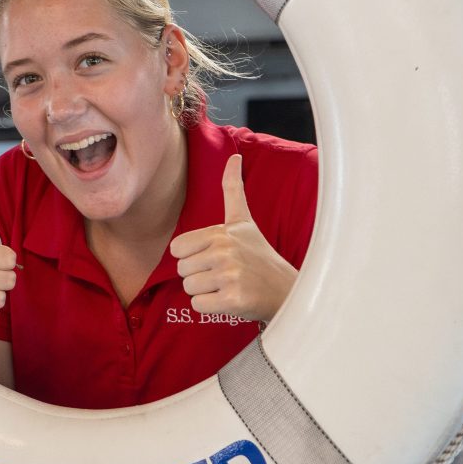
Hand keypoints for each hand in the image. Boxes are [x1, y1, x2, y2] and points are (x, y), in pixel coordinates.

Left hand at [169, 154, 296, 323]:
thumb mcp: (243, 221)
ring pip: (189, 288)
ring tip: (228, 285)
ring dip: (205, 291)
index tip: (214, 256)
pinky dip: (211, 307)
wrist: (285, 290)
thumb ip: (233, 189)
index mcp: (221, 232)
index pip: (177, 249)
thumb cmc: (258, 255)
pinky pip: (198, 306)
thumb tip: (233, 155)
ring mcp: (230, 276)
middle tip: (224, 274)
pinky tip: (230, 299)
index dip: (192, 256)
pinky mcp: (233, 300)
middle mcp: (225, 251)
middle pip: (181, 270)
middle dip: (199, 275)